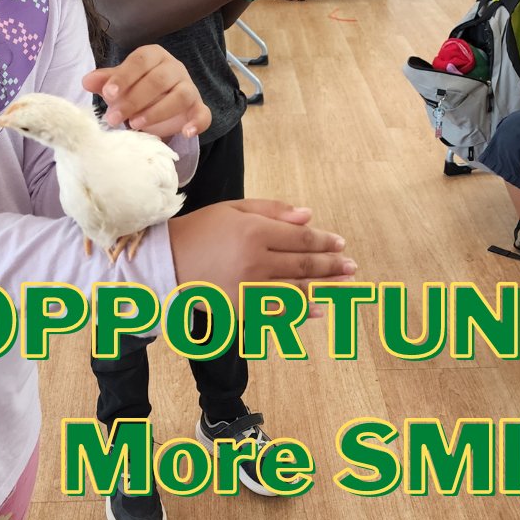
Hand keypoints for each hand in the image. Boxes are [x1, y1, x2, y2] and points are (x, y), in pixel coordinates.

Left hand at [83, 45, 210, 139]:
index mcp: (154, 56)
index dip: (124, 76)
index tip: (108, 94)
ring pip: (181, 96)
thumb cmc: (137, 89)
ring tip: (135, 125)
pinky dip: (197, 123)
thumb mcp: (119, 84)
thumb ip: (105, 82)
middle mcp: (174, 68)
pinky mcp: (198, 108)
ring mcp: (189, 88)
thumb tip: (87, 81)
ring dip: (158, 111)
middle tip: (114, 118)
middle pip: (158, 79)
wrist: (159, 104)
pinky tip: (185, 133)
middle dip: (134, 100)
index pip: (140, 61)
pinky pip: (203, 114)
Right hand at [168, 199, 355, 311]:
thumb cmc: (201, 230)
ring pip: (297, 291)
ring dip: (327, 289)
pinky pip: (278, 311)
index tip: (340, 243)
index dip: (324, 241)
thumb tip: (308, 215)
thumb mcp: (234, 209)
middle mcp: (255, 261)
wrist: (166, 262)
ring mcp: (248, 288)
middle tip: (352, 267)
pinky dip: (302, 310)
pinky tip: (320, 308)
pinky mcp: (241, 309)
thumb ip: (272, 210)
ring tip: (347, 287)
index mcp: (253, 232)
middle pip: (304, 265)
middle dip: (332, 265)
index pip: (300, 238)